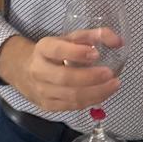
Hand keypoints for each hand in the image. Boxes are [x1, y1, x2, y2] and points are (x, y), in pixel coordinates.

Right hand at [0, 29, 121, 112]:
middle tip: (111, 74)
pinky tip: (103, 94)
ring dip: (95, 92)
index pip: (57, 51)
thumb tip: (118, 41)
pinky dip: (90, 101)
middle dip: (90, 78)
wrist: (24, 71)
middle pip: (64, 78)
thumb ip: (93, 36)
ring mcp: (42, 90)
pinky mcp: (47, 105)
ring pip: (70, 95)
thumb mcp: (69, 38)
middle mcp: (39, 70)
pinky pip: (71, 106)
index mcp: (43, 49)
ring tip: (114, 85)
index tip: (96, 54)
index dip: (76, 53)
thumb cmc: (54, 52)